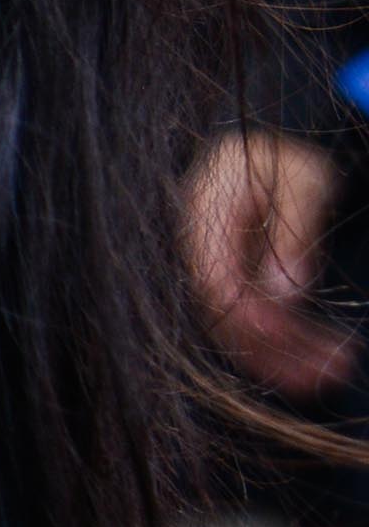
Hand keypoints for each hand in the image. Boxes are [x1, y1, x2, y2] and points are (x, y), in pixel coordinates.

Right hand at [186, 128, 354, 400]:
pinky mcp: (227, 280)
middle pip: (223, 311)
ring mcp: (208, 264)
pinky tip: (313, 361)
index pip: (212, 278)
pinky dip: (280, 344)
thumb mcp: (305, 178)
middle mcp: (194, 243)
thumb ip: (295, 230)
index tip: (292, 342)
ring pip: (236, 323)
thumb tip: (285, 292)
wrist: (274, 150)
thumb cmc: (290, 157)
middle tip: (328, 375)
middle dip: (274, 350)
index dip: (250, 317)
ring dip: (282, 356)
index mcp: (201, 209)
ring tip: (332, 376)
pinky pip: (247, 319)